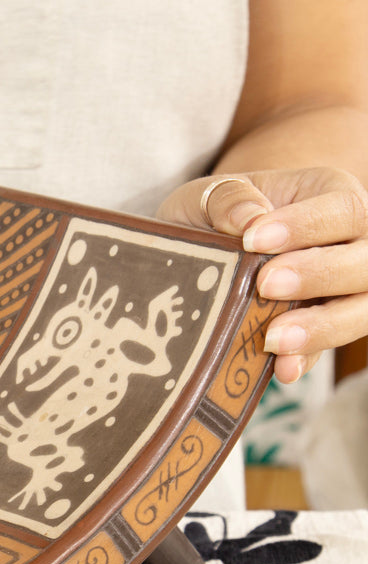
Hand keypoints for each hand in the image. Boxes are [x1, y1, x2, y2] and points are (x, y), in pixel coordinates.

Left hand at [157, 166, 367, 383]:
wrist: (215, 240)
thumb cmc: (220, 210)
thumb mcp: (212, 193)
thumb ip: (228, 198)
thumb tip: (247, 220)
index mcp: (333, 195)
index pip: (341, 210)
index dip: (305, 226)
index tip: (252, 239)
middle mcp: (353, 243)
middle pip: (366, 262)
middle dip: (319, 275)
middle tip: (266, 285)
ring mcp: (344, 291)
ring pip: (360, 310)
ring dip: (321, 326)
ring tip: (274, 338)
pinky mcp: (321, 329)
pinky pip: (325, 349)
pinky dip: (306, 359)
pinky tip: (282, 370)